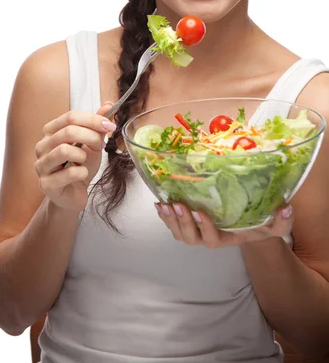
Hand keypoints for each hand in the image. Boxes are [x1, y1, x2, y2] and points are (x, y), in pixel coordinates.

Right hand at [34, 101, 115, 211]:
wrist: (74, 194)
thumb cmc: (80, 166)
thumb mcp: (92, 143)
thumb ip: (97, 125)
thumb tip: (109, 104)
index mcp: (51, 132)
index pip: (71, 117)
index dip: (93, 119)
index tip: (109, 126)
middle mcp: (42, 146)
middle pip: (68, 131)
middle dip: (91, 137)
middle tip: (102, 145)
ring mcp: (41, 165)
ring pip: (65, 150)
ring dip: (83, 155)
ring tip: (85, 161)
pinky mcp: (46, 184)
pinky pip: (69, 173)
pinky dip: (82, 173)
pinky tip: (81, 175)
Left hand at [155, 202, 293, 247]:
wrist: (247, 224)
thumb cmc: (258, 224)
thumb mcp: (273, 225)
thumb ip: (282, 221)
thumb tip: (286, 208)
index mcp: (226, 239)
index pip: (212, 240)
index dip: (204, 228)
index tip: (200, 211)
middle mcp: (209, 238)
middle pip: (191, 239)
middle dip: (183, 223)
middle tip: (178, 205)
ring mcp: (196, 232)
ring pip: (179, 233)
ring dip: (170, 220)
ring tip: (166, 205)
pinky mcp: (188, 224)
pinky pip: (172, 225)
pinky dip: (164, 216)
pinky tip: (160, 204)